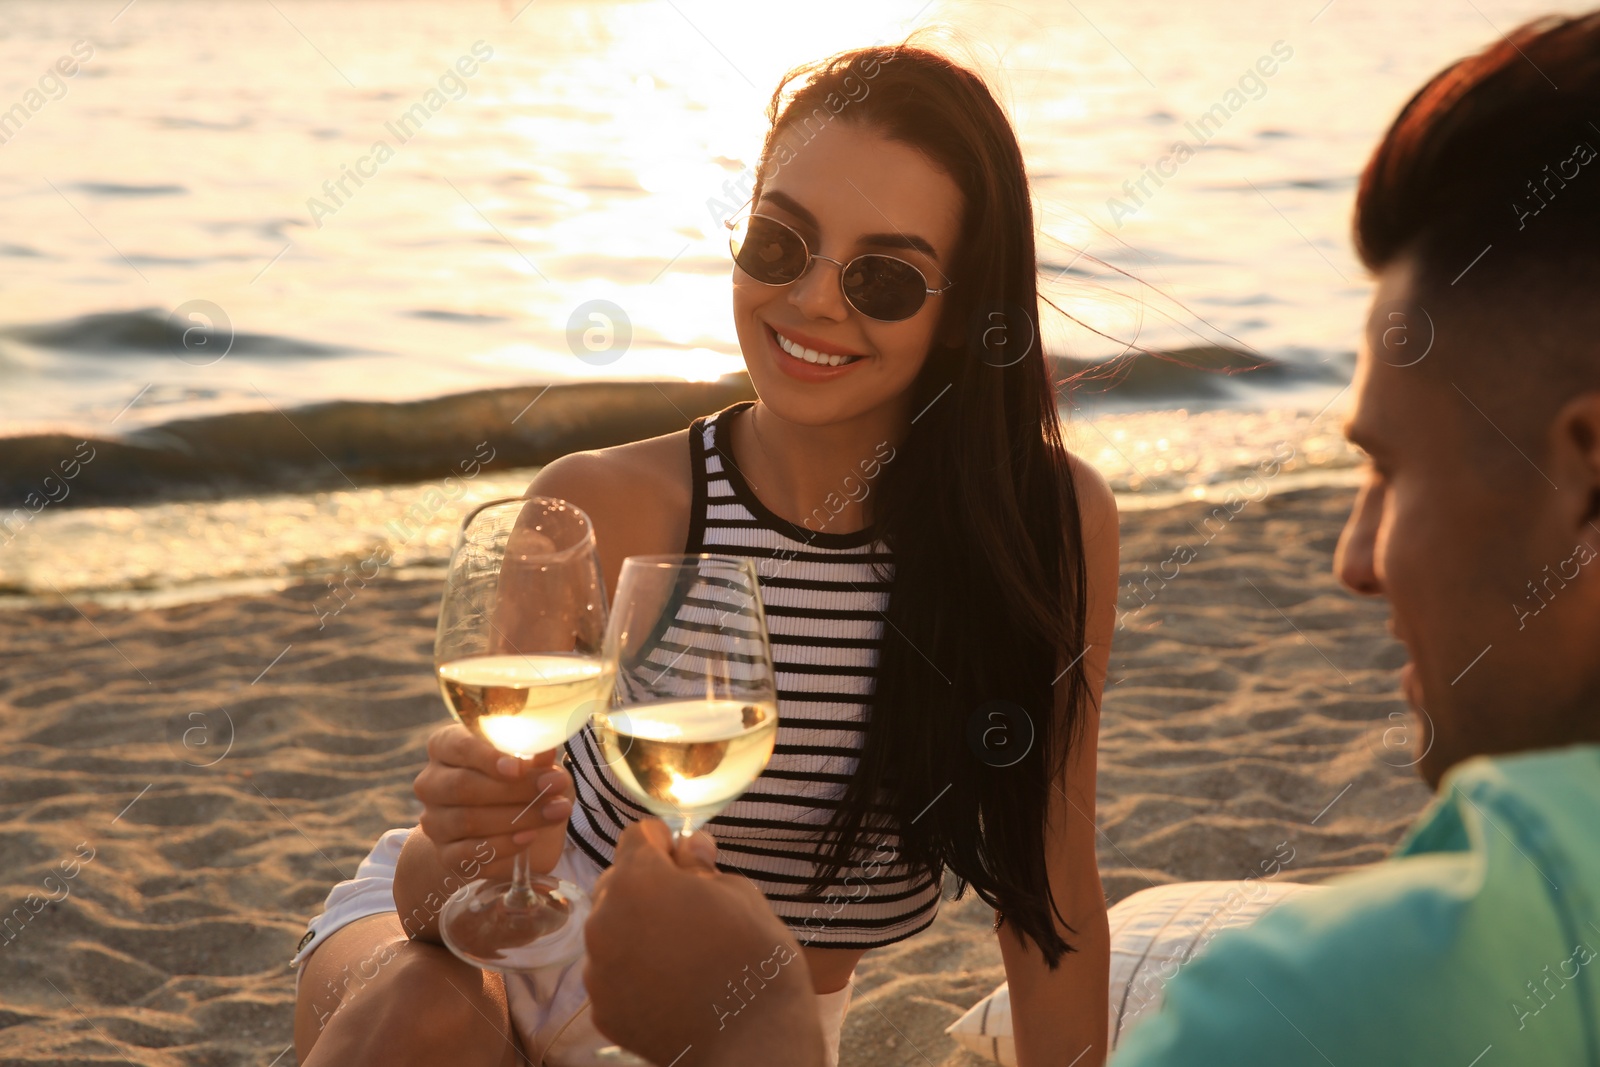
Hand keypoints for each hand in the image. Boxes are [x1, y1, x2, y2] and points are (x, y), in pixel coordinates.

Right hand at [413, 724, 573, 881]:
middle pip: (462, 786)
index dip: (486, 757)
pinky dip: (501, 846)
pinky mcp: (444, 854)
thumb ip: (534, 758)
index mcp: (446, 747)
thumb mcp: (528, 765)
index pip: (458, 746)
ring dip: (517, 817)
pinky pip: (467, 853)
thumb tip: (548, 750)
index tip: (518, 768)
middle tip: (555, 786)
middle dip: (513, 789)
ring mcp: (434, 820)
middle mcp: (431, 782)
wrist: (497, 830)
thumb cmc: (514, 783)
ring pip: (467, 820)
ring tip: (556, 811)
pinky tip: (528, 837)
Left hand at [584, 821, 825, 1066]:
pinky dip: (633, 971)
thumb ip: (703, 866)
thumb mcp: (740, 894)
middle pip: (617, 882)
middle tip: (687, 906)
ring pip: (611, 929)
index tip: (684, 856)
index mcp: (638, 880)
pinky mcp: (602, 1008)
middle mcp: (605, 920)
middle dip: (646, 885)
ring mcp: (598, 968)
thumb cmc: (753, 959)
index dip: (664, 841)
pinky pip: (612, 972)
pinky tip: (670, 982)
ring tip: (680, 950)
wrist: (752, 1041)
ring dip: (636, 928)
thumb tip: (691, 847)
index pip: (636, 836)